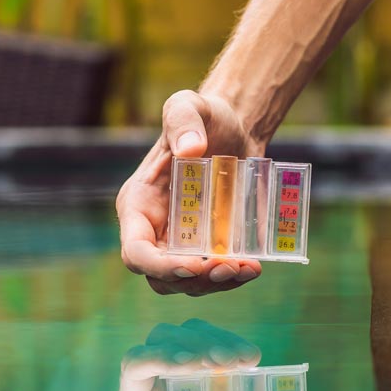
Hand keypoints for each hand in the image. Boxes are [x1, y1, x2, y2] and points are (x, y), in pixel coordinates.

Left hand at [115, 319, 261, 390]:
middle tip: (224, 362)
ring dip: (216, 340)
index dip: (156, 358)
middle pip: (161, 339)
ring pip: (189, 331)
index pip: (134, 367)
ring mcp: (178, 362)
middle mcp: (152, 378)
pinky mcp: (203, 355)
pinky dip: (233, 341)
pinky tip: (253, 358)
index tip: (190, 365)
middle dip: (194, 345)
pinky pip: (212, 336)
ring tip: (244, 361)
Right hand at [117, 90, 265, 294]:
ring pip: (188, 284)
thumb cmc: (204, 116)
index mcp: (139, 205)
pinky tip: (255, 266)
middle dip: (193, 281)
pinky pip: (214, 275)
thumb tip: (192, 150)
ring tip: (246, 269)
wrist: (234, 127)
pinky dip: (233, 278)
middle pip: (161, 277)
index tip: (194, 264)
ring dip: (216, 285)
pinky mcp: (210, 247)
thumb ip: (183, 121)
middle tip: (227, 267)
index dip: (159, 266)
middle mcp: (156, 230)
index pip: (136, 251)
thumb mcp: (189, 106)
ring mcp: (183, 243)